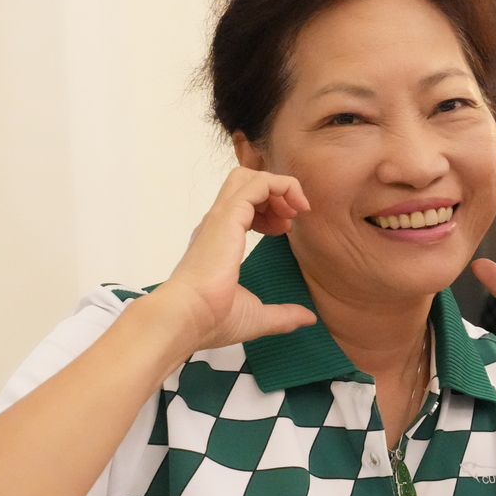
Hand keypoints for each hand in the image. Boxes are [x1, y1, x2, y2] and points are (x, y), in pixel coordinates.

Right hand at [149, 167, 319, 351]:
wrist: (188, 318)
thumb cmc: (213, 319)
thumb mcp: (257, 317)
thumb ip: (283, 315)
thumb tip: (307, 318)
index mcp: (218, 241)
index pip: (242, 205)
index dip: (269, 210)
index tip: (284, 230)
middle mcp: (218, 224)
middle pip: (243, 182)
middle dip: (274, 191)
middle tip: (291, 217)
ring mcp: (221, 217)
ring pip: (249, 176)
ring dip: (279, 187)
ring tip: (295, 211)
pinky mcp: (229, 215)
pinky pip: (258, 184)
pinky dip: (281, 187)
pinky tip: (293, 211)